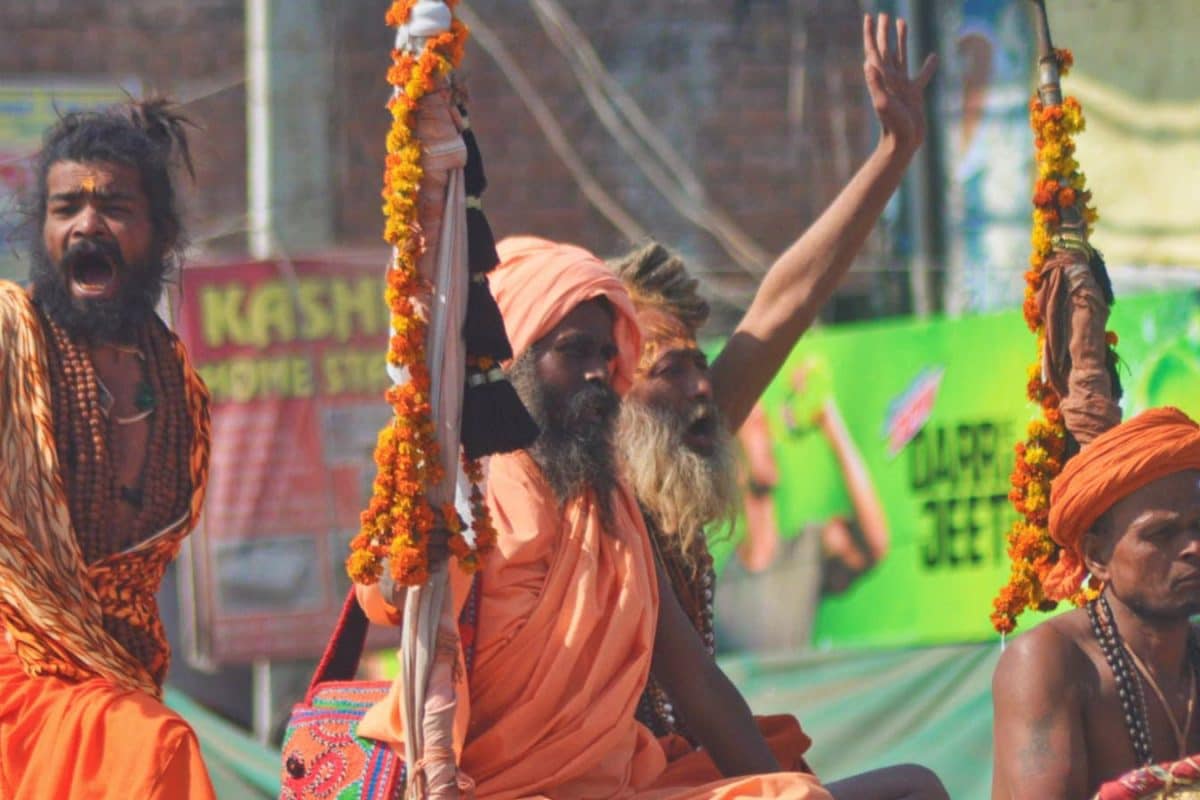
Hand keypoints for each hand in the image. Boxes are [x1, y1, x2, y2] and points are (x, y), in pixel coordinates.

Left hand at [863, 13, 937, 153]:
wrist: (903, 142)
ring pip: (901, 56)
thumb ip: (876, 83)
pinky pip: (922, 76)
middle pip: (885, 49)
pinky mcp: (914, 94)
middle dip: (883, 31)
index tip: (869, 17)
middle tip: (883, 13)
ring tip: (902, 21)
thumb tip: (867, 63)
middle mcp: (890, 79)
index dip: (870, 34)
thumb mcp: (883, 103)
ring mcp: (902, 85)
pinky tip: (934, 56)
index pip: (874, 51)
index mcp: (882, 78)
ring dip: (901, 39)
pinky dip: (928, 66)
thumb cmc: (893, 125)